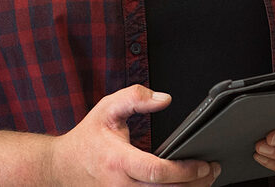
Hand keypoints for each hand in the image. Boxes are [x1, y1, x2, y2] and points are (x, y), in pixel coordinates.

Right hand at [47, 85, 220, 185]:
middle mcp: (120, 184)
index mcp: (118, 160)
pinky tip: (185, 186)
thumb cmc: (87, 138)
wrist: (61, 166)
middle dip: (195, 183)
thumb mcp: (107, 108)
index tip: (203, 164)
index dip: (184, 171)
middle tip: (213, 170)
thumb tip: (164, 98)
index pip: (156, 172)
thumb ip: (135, 97)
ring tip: (205, 179)